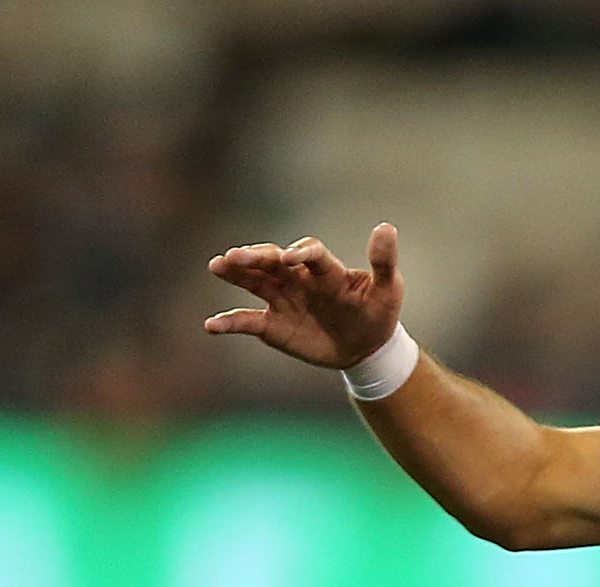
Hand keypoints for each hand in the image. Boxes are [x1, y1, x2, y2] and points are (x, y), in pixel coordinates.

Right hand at [203, 224, 404, 368]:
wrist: (366, 347)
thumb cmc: (378, 313)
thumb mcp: (388, 290)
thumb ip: (384, 262)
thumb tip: (386, 227)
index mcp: (325, 269)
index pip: (309, 253)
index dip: (299, 252)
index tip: (289, 258)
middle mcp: (298, 278)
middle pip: (271, 261)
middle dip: (254, 257)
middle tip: (234, 255)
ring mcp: (283, 299)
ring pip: (254, 281)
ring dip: (235, 274)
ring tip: (216, 265)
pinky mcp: (273, 325)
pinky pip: (247, 321)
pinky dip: (229, 323)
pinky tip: (211, 326)